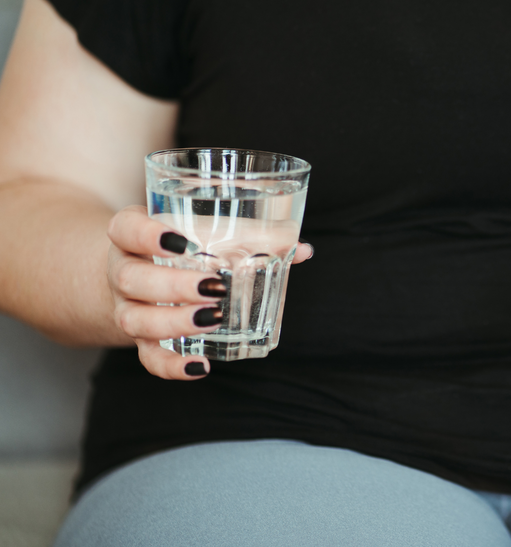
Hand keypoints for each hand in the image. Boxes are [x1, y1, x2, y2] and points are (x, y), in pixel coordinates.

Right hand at [106, 205, 313, 379]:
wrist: (137, 269)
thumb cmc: (182, 245)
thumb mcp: (206, 231)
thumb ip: (252, 236)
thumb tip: (303, 249)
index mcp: (132, 235)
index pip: (125, 229)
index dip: (147, 235)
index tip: (182, 242)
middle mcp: (122, 270)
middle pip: (131, 278)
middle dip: (173, 286)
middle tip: (214, 287)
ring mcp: (127, 307)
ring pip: (134, 320)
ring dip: (173, 322)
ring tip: (214, 319)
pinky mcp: (140, 338)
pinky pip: (147, 356)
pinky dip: (171, 366)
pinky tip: (200, 366)